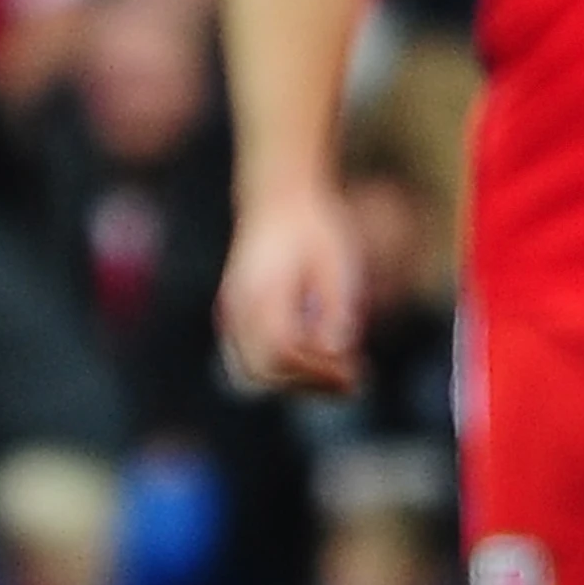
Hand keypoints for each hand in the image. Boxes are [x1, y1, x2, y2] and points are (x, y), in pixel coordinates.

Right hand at [219, 189, 365, 395]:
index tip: (354, 373)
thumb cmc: (314, 229)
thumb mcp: (336, 262)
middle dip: (307, 383)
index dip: (317, 370)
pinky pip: (246, 361)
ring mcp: (229, 313)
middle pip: (263, 369)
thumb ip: (335, 307)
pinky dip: (278, 371)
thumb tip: (338, 351)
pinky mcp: (232, 318)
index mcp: (262, 289)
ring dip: (291, 382)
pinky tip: (313, 361)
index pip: (281, 350)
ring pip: (249, 372)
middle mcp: (237, 305)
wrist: (277, 201)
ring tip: (334, 374)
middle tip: (351, 382)